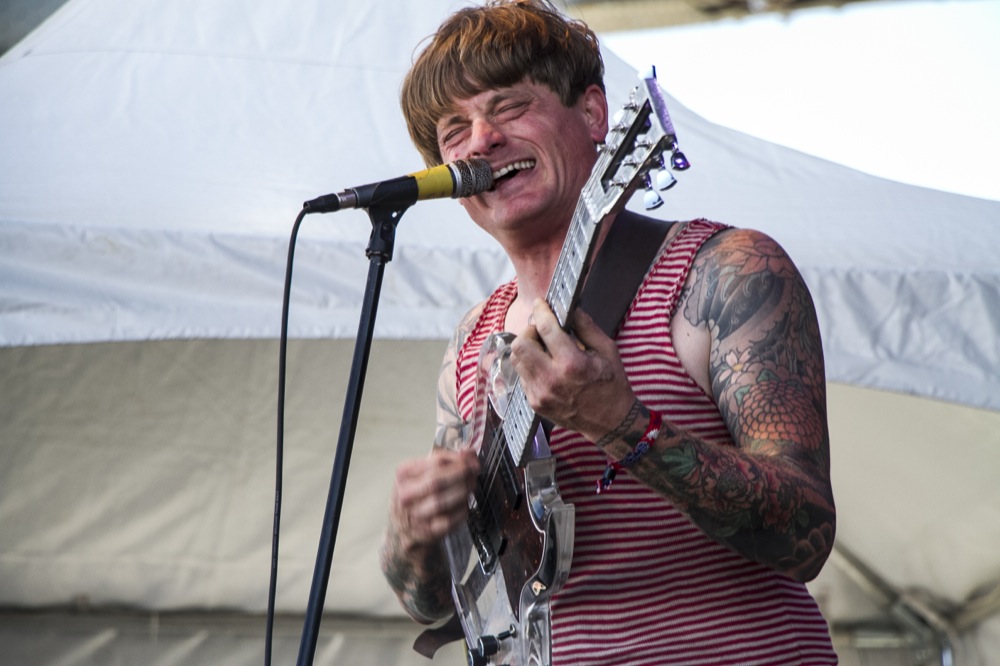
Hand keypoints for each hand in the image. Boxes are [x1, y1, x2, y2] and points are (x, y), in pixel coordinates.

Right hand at [388, 447, 479, 551]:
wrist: (403, 527)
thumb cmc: (416, 494)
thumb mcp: (422, 472)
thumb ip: (445, 460)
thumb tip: (469, 452)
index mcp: (403, 474)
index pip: (435, 461)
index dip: (458, 459)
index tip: (470, 460)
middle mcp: (405, 494)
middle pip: (437, 481)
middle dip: (461, 475)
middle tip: (473, 472)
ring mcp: (415, 514)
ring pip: (442, 501)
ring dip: (463, 492)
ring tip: (471, 486)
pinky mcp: (427, 531)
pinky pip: (449, 520)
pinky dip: (462, 510)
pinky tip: (465, 503)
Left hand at [509, 299, 636, 442]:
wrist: (610, 422)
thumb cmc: (612, 384)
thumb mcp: (607, 350)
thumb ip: (586, 326)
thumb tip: (570, 308)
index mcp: (572, 364)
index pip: (545, 329)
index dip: (540, 311)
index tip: (541, 304)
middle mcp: (552, 379)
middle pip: (520, 344)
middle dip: (529, 331)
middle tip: (542, 330)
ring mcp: (540, 394)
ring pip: (516, 360)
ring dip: (527, 348)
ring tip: (543, 348)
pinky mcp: (535, 403)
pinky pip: (522, 376)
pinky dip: (530, 365)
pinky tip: (546, 366)